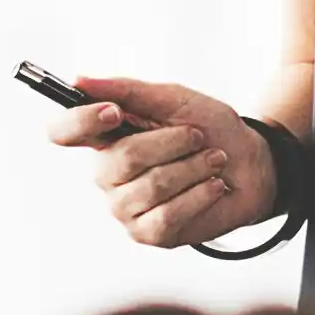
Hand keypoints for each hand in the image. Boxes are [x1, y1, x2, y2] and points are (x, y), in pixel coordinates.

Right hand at [50, 74, 278, 252]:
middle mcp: (107, 174)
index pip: (63, 131)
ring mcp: (125, 207)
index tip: (113, 112)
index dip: (80, 121)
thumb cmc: (210, 130)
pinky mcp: (148, 233)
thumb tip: (79, 80)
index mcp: (106, 137)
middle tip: (198, 137)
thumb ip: (126, 90)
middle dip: (171, 143)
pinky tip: (213, 185)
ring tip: (213, 160)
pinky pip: (167, 215)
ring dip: (192, 167)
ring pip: (150, 187)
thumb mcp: (173, 100)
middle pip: (119, 160)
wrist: (251, 164)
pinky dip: (199, 195)